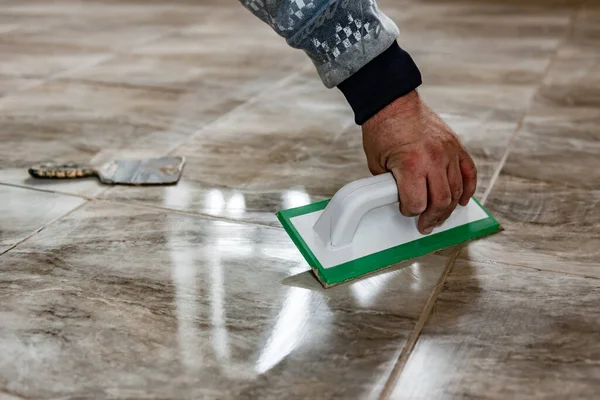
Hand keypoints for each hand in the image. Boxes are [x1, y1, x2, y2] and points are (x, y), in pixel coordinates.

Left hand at [362, 90, 476, 234]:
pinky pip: (469, 172)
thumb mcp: (376, 163)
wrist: (392, 102)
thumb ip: (389, 184)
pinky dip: (467, 189)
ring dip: (448, 208)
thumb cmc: (382, 129)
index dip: (409, 212)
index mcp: (411, 164)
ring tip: (439, 216)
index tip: (406, 211)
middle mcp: (433, 159)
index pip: (417, 203)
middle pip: (441, 201)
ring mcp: (448, 152)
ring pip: (456, 190)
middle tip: (426, 225)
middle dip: (432, 218)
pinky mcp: (455, 145)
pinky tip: (462, 200)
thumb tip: (397, 200)